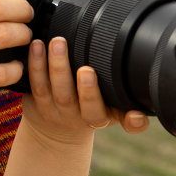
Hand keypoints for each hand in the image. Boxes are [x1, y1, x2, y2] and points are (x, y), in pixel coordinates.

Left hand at [21, 36, 150, 145]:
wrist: (56, 133)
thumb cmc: (91, 112)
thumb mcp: (114, 115)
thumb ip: (128, 109)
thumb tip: (142, 113)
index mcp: (99, 117)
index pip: (102, 114)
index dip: (100, 100)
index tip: (99, 81)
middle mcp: (73, 115)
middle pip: (71, 98)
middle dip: (78, 82)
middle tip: (83, 64)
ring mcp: (52, 109)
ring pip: (49, 88)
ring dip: (51, 64)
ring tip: (56, 42)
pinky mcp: (35, 101)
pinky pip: (33, 82)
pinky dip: (34, 63)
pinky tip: (36, 45)